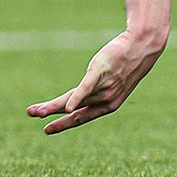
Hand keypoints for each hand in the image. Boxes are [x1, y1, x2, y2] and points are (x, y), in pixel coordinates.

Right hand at [27, 29, 165, 133]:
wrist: (143, 46)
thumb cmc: (125, 64)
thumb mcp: (109, 82)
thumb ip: (93, 91)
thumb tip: (79, 97)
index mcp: (108, 105)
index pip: (81, 117)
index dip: (64, 125)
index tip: (46, 130)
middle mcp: (106, 99)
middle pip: (73, 110)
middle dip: (52, 115)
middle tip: (33, 115)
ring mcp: (104, 86)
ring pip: (73, 100)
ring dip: (51, 107)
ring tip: (33, 111)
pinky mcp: (101, 72)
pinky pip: (87, 88)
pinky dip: (77, 98)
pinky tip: (67, 107)